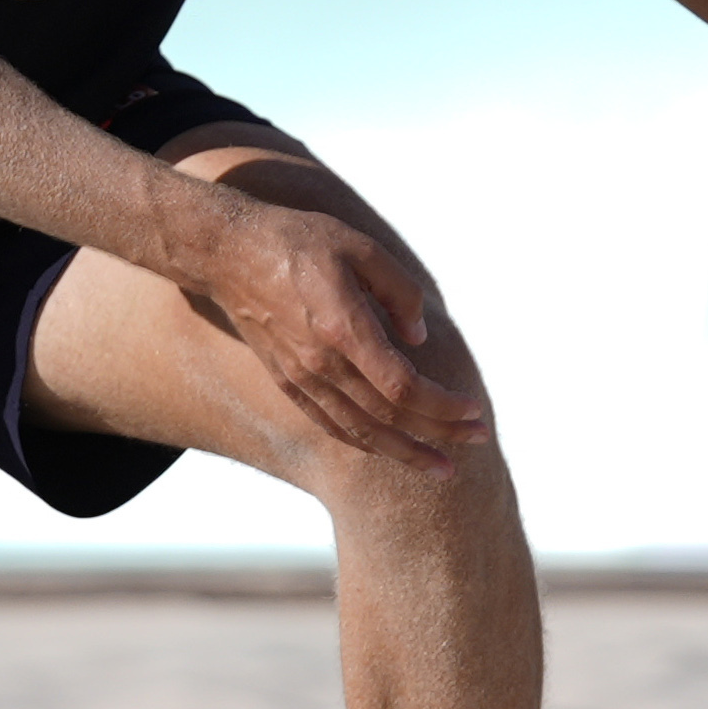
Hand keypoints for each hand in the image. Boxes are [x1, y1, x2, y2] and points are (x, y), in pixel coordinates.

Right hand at [203, 200, 490, 468]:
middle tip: (478, 442)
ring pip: (360, 432)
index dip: (441, 406)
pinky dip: (364, 443)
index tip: (473, 410)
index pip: (401, 387)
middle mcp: (321, 364)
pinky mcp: (287, 381)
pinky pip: (331, 425)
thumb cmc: (298, 242)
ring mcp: (301, 378)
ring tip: (440, 467)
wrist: (229, 253)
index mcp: (343, 329)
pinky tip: (389, 449)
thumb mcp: (361, 247)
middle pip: (388, 418)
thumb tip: (418, 340)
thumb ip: (399, 291)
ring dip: (405, 453)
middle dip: (438, 435)